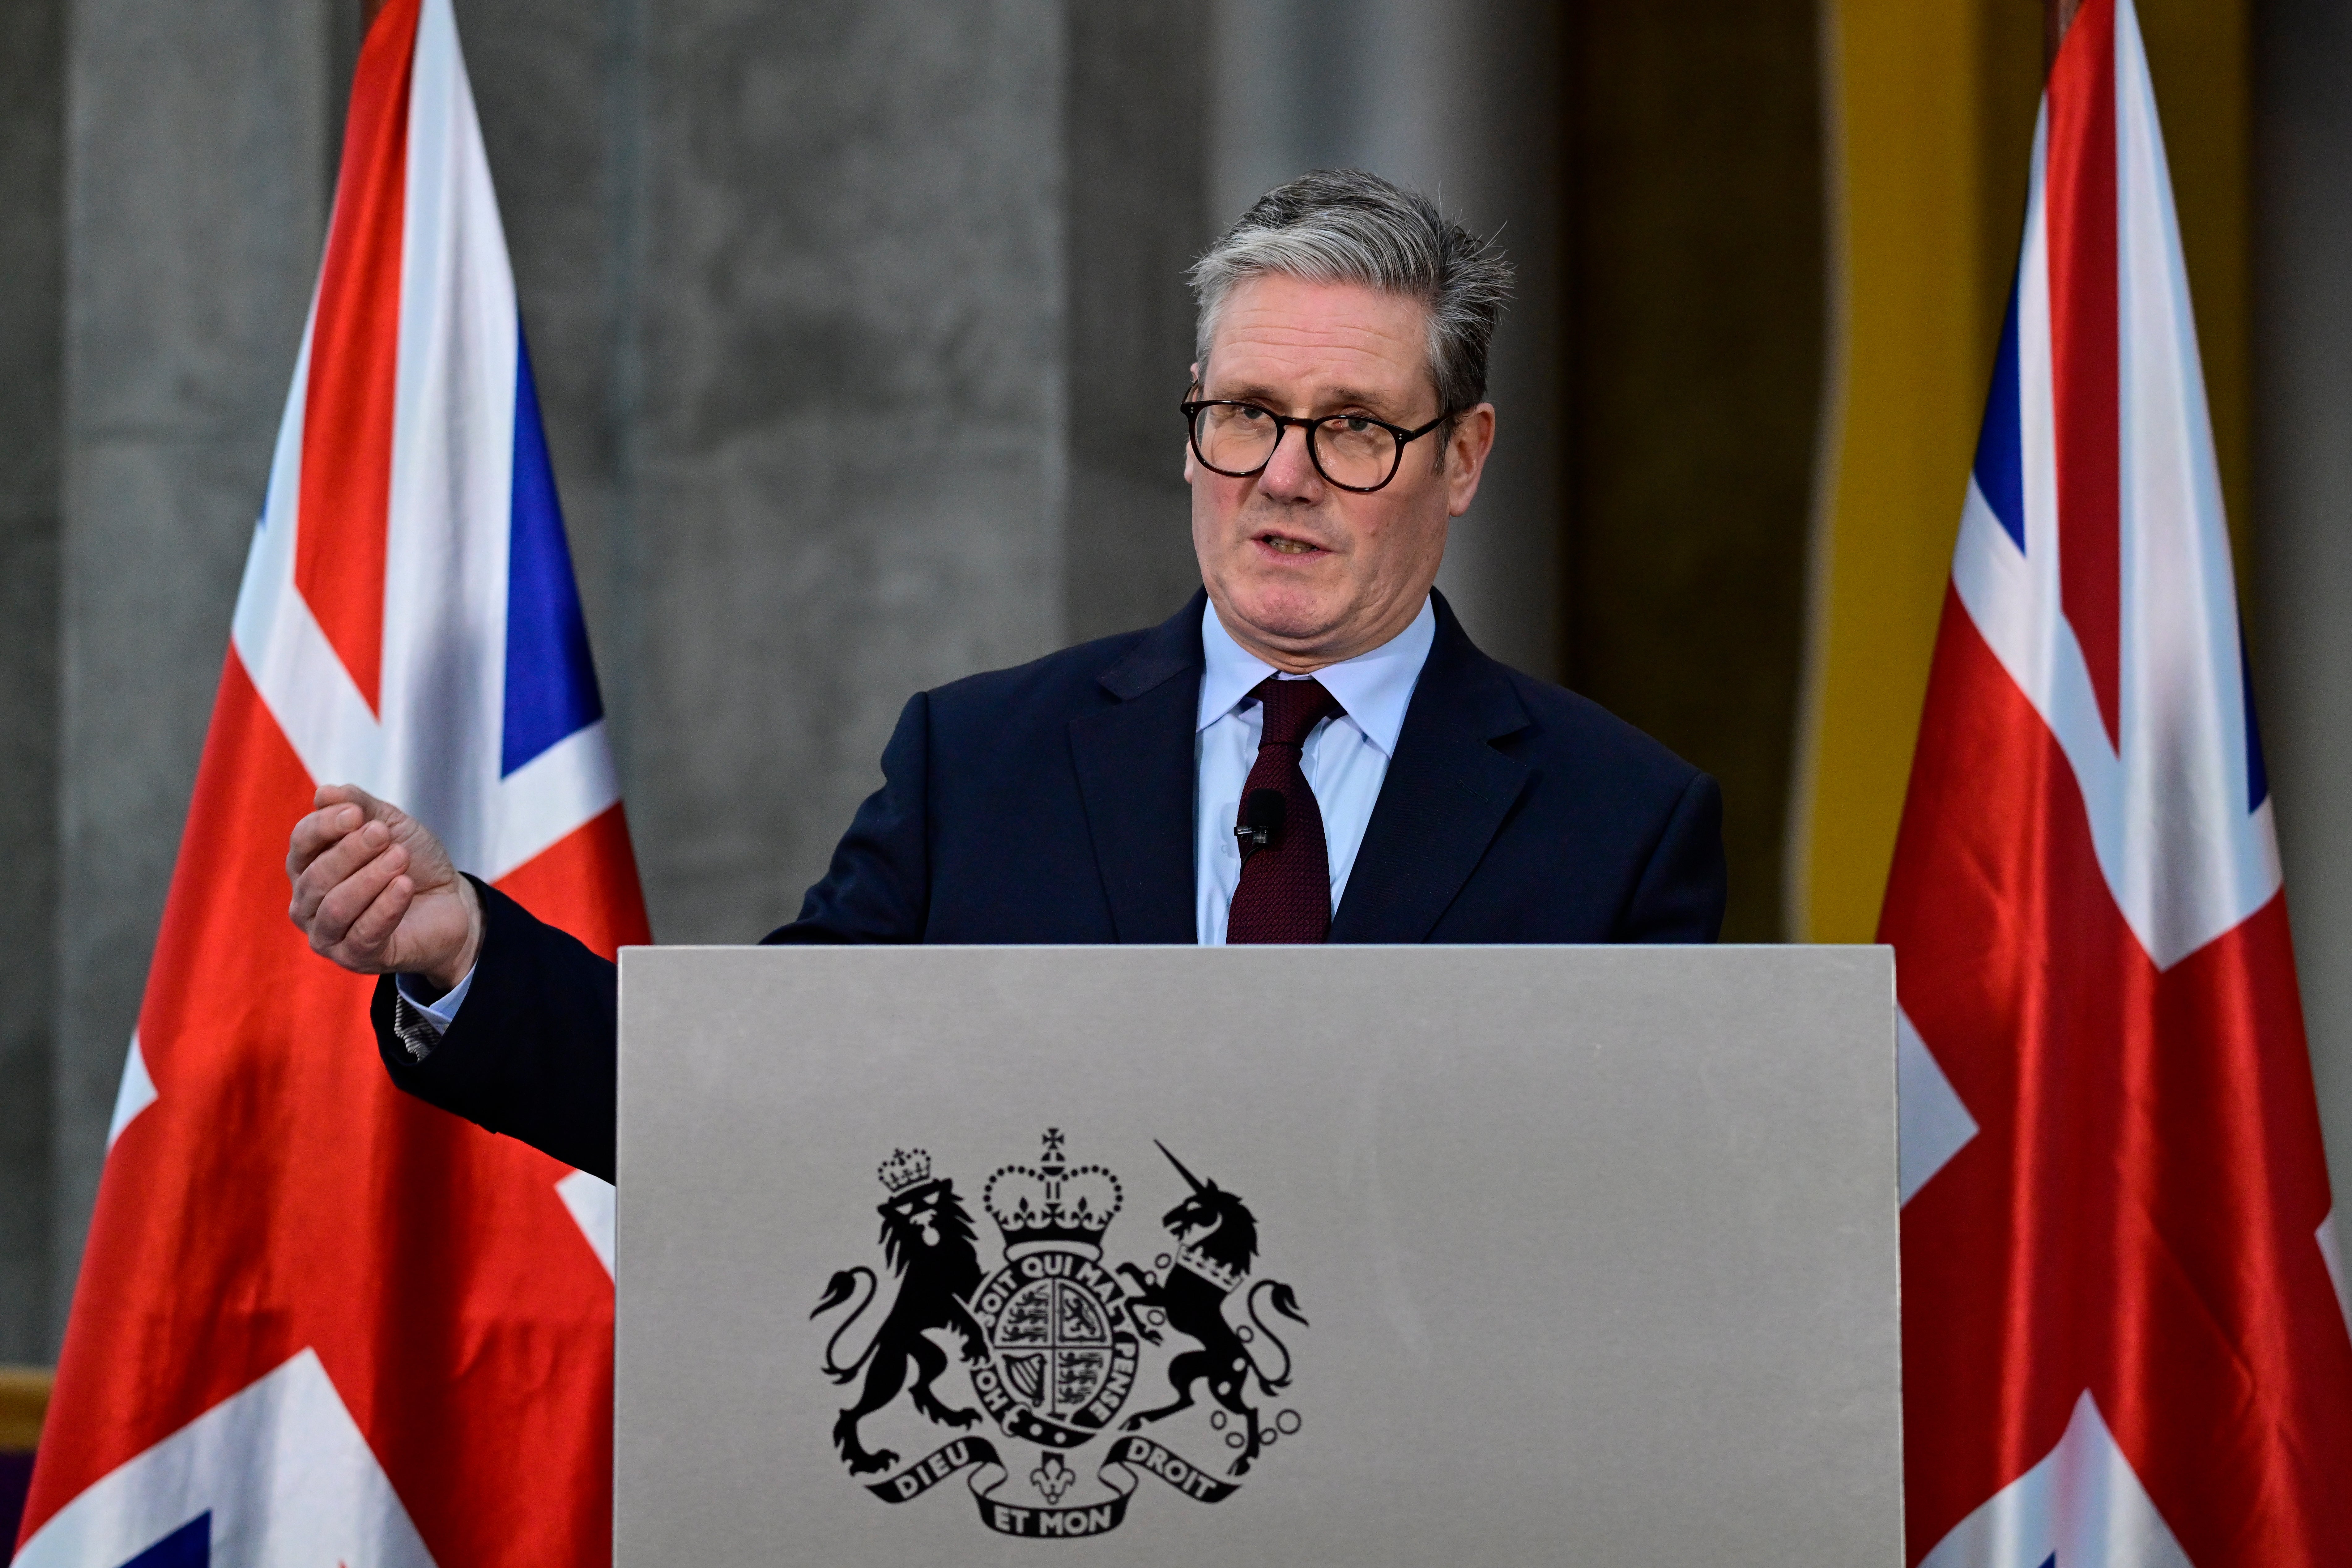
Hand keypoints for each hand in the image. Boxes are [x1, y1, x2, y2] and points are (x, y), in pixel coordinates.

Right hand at [286, 784, 480, 990]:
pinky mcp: (354, 958)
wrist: (451, 902)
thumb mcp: (391, 825)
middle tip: (385, 835)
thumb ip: (360, 807)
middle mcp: (308, 903)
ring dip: (370, 878)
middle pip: (316, 876)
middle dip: (352, 852)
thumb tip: (325, 792)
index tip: (356, 813)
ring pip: (336, 907)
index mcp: (309, 866)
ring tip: (401, 857)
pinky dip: (385, 907)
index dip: (324, 826)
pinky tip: (404, 886)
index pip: (301, 843)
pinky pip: (362, 934)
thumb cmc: (412, 862)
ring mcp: (327, 935)